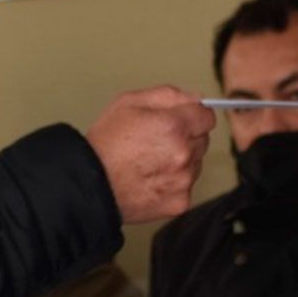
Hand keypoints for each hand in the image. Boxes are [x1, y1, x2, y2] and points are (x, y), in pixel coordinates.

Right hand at [87, 85, 214, 223]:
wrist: (90, 185)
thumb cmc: (105, 144)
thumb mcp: (129, 102)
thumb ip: (168, 95)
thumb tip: (194, 98)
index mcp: (174, 125)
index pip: (207, 116)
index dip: (193, 116)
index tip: (183, 120)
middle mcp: (184, 153)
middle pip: (202, 140)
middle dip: (186, 138)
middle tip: (156, 143)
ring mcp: (184, 180)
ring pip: (195, 164)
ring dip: (181, 161)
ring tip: (150, 162)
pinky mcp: (180, 201)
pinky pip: (186, 186)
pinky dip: (173, 184)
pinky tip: (151, 179)